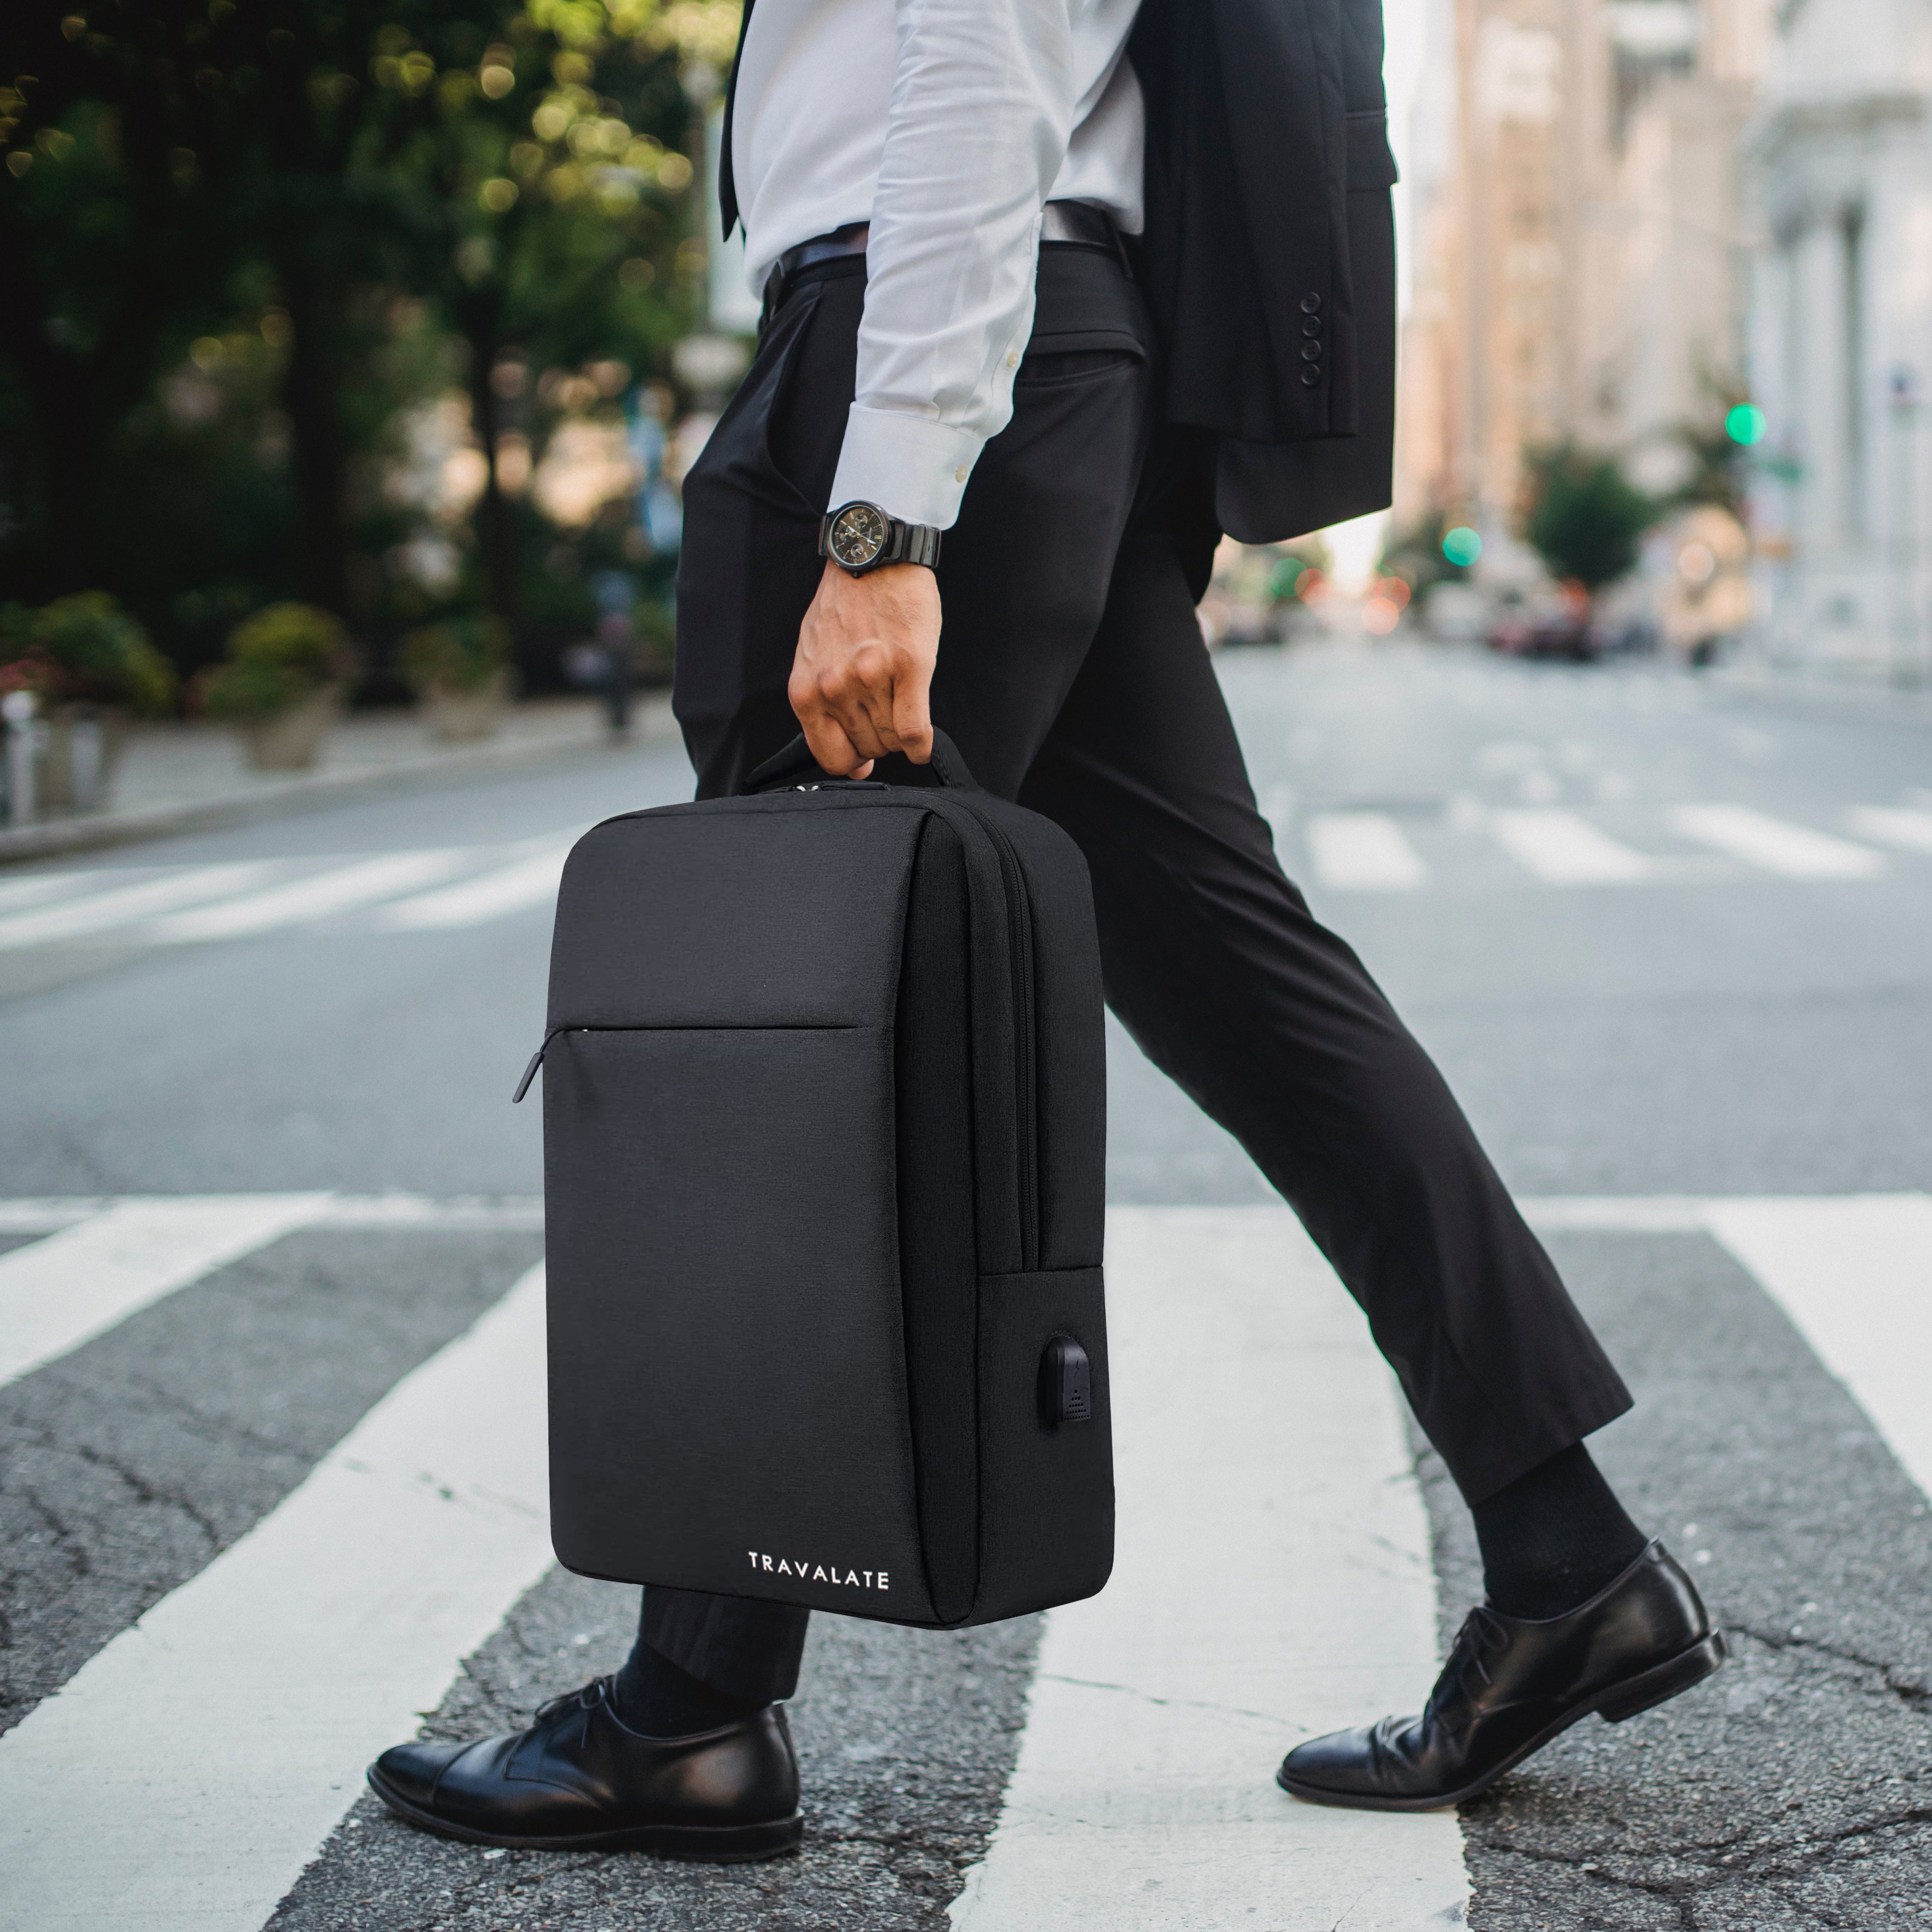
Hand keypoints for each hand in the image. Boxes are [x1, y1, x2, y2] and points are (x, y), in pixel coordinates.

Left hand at [789, 560, 938, 776]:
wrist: (873, 559)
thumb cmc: (845, 605)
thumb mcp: (815, 657)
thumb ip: (822, 706)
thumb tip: (852, 761)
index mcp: (807, 689)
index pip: (831, 756)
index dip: (852, 761)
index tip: (864, 757)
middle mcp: (835, 687)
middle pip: (867, 748)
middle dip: (880, 741)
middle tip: (886, 716)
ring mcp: (872, 678)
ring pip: (892, 740)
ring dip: (901, 737)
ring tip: (902, 710)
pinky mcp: (909, 666)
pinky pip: (915, 729)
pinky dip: (922, 745)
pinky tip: (922, 743)